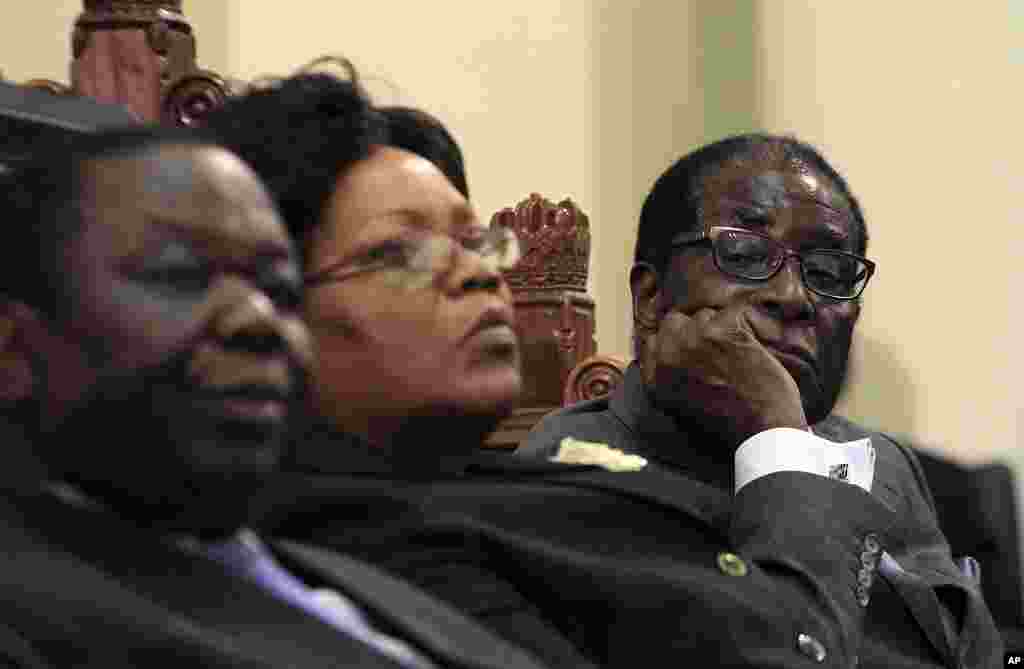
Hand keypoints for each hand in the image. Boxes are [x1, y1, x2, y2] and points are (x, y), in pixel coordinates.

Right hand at [642, 304, 807, 447]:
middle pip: (675, 321)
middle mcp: (671, 353)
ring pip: (704, 315)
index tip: (685, 346)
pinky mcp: (726, 332)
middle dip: (691, 329)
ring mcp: (697, 340)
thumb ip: (665, 378)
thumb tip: (664, 354)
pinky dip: (739, 327)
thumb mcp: (679, 408)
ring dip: (717, 327)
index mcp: (657, 376)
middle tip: (711, 346)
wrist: (759, 429)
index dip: (670, 341)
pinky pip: (728, 315)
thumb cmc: (724, 425)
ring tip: (732, 350)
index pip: (652, 340)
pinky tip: (748, 346)